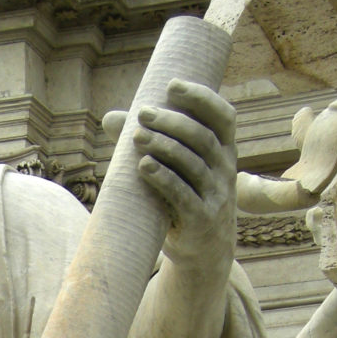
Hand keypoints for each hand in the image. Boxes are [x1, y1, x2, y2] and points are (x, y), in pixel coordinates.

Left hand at [132, 78, 236, 267]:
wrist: (202, 252)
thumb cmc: (184, 201)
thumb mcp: (175, 170)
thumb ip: (148, 142)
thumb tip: (111, 117)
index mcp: (224, 151)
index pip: (223, 116)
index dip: (202, 98)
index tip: (172, 85)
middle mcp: (225, 170)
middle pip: (202, 137)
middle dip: (171, 122)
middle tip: (142, 113)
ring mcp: (216, 196)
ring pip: (193, 164)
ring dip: (163, 147)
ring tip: (137, 137)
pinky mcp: (202, 220)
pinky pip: (184, 195)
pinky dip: (163, 179)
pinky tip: (143, 166)